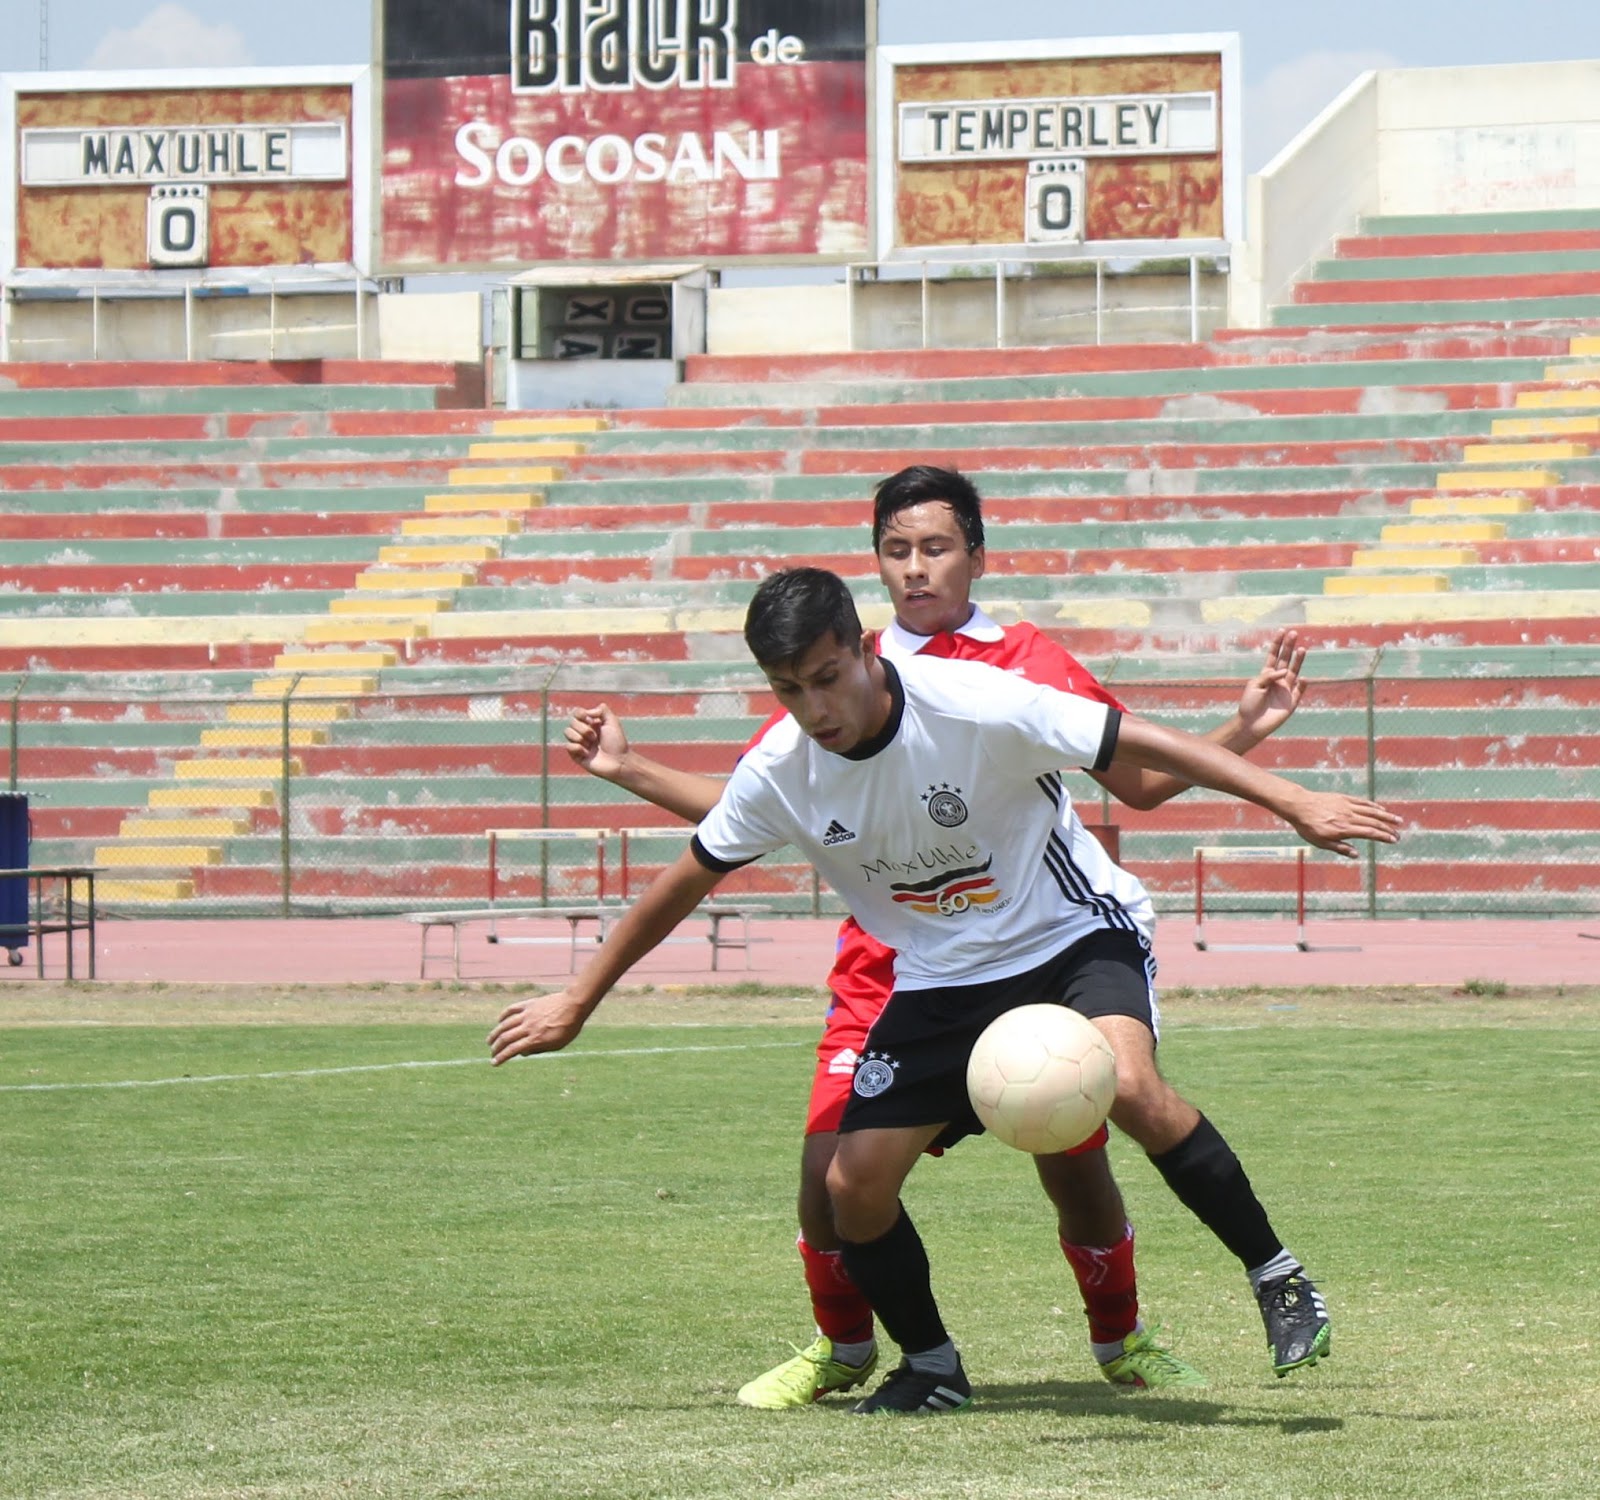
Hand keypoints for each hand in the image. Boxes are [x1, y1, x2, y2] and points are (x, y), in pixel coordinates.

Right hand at [488, 992, 588, 1064]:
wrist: (574, 1004)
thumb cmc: (569, 1027)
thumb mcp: (557, 1044)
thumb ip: (539, 1049)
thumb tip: (523, 1053)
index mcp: (535, 1039)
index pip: (512, 1050)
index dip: (501, 1058)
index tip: (494, 1063)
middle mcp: (528, 1027)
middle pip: (506, 1038)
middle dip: (496, 1047)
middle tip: (492, 1053)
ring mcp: (527, 1015)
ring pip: (505, 1025)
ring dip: (495, 1033)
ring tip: (489, 1040)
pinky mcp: (529, 1004)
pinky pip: (511, 1010)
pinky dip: (503, 1016)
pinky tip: (500, 1021)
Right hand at [564, 704, 628, 779]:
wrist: (618, 761)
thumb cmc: (617, 742)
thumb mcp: (613, 722)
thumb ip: (602, 711)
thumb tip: (588, 711)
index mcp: (591, 723)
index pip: (577, 713)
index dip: (581, 714)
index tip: (591, 720)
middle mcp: (583, 732)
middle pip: (572, 722)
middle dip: (584, 729)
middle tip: (595, 737)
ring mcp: (579, 743)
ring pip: (567, 732)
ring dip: (580, 737)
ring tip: (591, 745)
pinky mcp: (576, 755)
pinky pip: (568, 746)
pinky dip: (578, 748)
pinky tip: (587, 754)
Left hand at [1237, 630, 1307, 739]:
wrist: (1251, 724)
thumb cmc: (1249, 704)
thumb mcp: (1255, 686)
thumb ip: (1269, 676)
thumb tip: (1284, 671)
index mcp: (1266, 674)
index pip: (1274, 655)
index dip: (1278, 644)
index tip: (1282, 631)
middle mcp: (1278, 680)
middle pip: (1285, 660)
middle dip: (1289, 647)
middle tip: (1294, 633)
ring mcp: (1286, 690)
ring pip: (1294, 672)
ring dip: (1298, 661)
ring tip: (1302, 649)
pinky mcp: (1291, 702)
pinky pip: (1299, 692)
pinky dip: (1303, 685)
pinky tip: (1304, 678)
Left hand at [1283, 791, 1402, 859]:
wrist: (1298, 805)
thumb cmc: (1308, 826)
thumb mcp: (1320, 842)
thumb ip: (1340, 848)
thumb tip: (1356, 855)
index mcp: (1344, 829)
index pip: (1370, 833)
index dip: (1383, 837)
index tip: (1393, 840)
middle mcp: (1349, 817)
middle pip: (1373, 822)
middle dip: (1388, 829)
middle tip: (1399, 835)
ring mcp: (1347, 806)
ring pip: (1371, 811)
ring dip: (1386, 816)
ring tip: (1398, 821)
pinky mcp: (1344, 798)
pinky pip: (1362, 802)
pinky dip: (1373, 806)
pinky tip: (1381, 809)